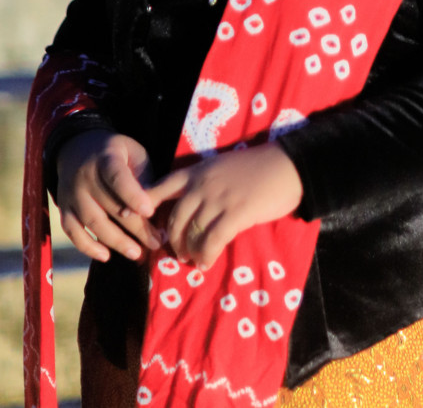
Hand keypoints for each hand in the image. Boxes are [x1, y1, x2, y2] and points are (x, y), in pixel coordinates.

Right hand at [56, 130, 159, 262]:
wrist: (78, 148)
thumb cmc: (117, 154)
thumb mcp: (134, 154)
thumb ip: (143, 178)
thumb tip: (151, 211)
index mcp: (106, 158)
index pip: (118, 178)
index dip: (133, 195)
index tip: (150, 211)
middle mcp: (85, 177)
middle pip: (110, 205)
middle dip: (135, 227)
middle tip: (156, 242)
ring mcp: (72, 194)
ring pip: (92, 221)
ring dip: (115, 240)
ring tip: (136, 253)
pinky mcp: (63, 208)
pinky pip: (72, 231)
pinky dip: (87, 246)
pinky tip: (106, 256)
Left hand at [147, 143, 303, 269]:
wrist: (288, 166)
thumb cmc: (258, 167)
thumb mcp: (223, 167)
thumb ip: (205, 183)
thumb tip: (191, 207)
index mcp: (198, 170)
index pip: (162, 186)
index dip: (143, 204)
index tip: (129, 218)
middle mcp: (202, 184)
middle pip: (175, 218)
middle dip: (172, 240)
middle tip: (178, 252)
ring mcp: (218, 199)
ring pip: (191, 233)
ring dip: (189, 251)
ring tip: (193, 259)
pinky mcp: (235, 214)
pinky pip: (211, 241)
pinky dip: (206, 255)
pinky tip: (207, 263)